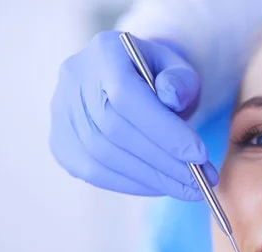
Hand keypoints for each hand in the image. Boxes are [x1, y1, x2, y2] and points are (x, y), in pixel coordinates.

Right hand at [49, 31, 217, 200]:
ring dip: (150, 179)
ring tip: (186, 189)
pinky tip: (159, 187)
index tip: (200, 156)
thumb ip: (180, 80)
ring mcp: (62, 112)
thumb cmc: (161, 77)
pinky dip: (130, 184)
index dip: (164, 131)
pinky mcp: (61, 142)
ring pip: (102, 157)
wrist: (132, 81)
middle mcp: (74, 79)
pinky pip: (93, 172)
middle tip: (199, 182)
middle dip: (163, 163)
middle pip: (115, 131)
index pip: (128, 97)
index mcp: (105, 52)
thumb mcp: (179, 70)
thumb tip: (172, 97)